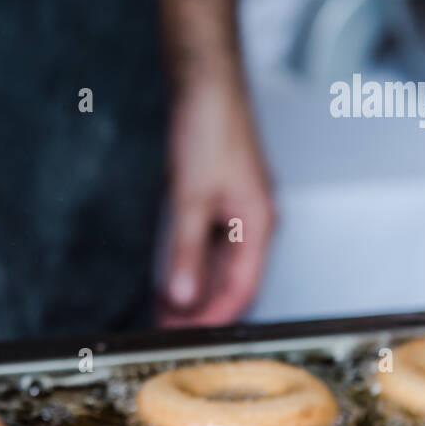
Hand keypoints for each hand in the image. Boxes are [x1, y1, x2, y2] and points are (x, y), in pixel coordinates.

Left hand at [160, 78, 274, 326]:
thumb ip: (185, 250)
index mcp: (258, 224)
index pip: (242, 290)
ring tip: (165, 317)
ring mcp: (239, 213)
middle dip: (202, 312)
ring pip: (219, 267)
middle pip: (232, 283)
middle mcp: (254, 223)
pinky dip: (191, 268)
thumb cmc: (211, 128)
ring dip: (194, 293)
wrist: (207, 86)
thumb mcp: (190, 197)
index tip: (189, 340)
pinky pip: (210, 248)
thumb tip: (180, 296)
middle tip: (170, 335)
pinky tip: (171, 281)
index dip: (215, 319)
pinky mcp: (221, 202)